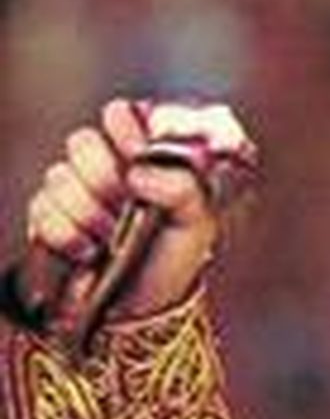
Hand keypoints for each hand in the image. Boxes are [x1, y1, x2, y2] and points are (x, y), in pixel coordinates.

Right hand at [23, 98, 226, 322]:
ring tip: (112, 237)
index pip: (120, 115)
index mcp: (140, 157)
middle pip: (82, 142)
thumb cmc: (173, 256)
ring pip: (59, 176)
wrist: (146, 304)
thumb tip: (138, 172)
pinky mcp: (47, 217)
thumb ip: (183, 185)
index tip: (140, 155)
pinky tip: (90, 251)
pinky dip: (70, 235)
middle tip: (127, 205)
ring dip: (91, 214)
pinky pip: (43, 210)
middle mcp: (102, 167)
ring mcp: (71, 190)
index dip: (127, 131)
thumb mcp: (197, 220)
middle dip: (106, 178)